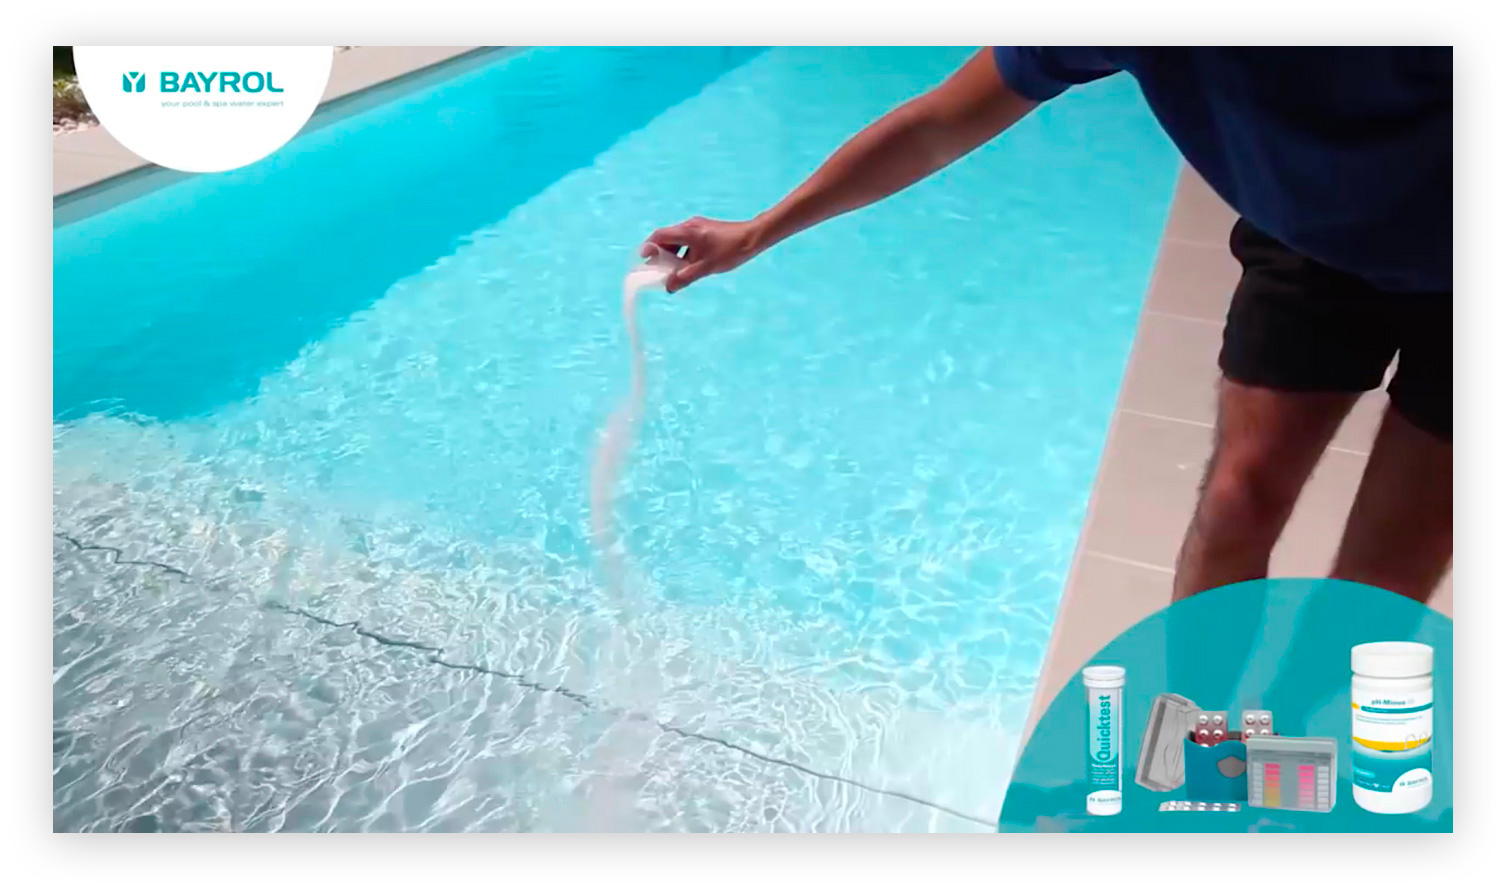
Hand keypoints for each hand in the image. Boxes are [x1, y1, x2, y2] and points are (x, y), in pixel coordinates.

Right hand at [641, 216, 765, 292]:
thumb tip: (668, 287)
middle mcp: (689, 225)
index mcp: (687, 232)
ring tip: (673, 271)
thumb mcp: (706, 268)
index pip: (659, 236)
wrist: (753, 238)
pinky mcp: (705, 230)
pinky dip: (683, 252)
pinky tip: (689, 266)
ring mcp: (698, 226)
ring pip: (678, 241)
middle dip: (660, 254)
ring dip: (673, 255)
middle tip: (658, 271)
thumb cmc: (730, 251)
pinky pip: (688, 241)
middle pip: (667, 238)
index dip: (649, 248)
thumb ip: (685, 277)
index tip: (645, 261)